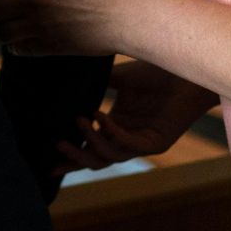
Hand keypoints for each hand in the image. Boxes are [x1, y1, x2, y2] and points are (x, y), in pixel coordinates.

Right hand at [53, 59, 217, 175]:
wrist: (184, 69)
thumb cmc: (154, 72)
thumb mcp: (116, 77)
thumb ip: (93, 82)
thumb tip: (63, 77)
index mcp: (115, 126)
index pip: (89, 147)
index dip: (70, 156)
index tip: (46, 162)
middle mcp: (127, 138)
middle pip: (96, 160)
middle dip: (75, 157)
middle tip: (57, 145)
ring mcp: (142, 142)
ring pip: (110, 156)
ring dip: (91, 142)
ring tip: (78, 120)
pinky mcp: (157, 142)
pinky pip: (129, 145)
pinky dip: (112, 132)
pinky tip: (100, 116)